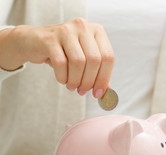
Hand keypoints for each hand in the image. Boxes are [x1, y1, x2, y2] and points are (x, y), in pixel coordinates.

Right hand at [0, 18, 114, 97]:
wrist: (33, 41)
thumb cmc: (64, 52)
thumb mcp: (84, 59)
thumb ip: (97, 73)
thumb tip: (108, 91)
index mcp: (97, 31)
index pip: (108, 57)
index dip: (104, 78)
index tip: (99, 93)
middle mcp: (83, 27)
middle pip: (94, 60)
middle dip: (89, 81)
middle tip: (83, 91)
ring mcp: (66, 30)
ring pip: (78, 62)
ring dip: (75, 80)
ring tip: (72, 86)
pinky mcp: (50, 38)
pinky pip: (61, 63)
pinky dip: (62, 77)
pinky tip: (62, 80)